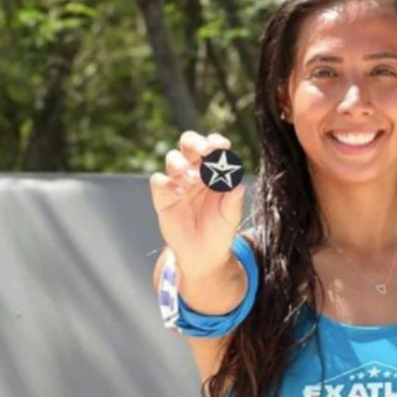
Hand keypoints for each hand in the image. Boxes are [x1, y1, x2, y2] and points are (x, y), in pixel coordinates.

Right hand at [149, 131, 245, 278]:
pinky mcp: (163, 197)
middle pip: (188, 144)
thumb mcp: (231, 215)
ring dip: (183, 164)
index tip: (223, 146)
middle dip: (196, 143)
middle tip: (205, 151)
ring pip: (173, 158)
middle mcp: (195, 171)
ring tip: (194, 179)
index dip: (215, 142)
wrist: (204, 254)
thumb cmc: (221, 230)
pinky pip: (159, 180)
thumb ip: (234, 199)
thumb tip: (238, 183)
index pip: (212, 147)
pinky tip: (181, 194)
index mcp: (214, 171)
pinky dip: (168, 183)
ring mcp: (177, 182)